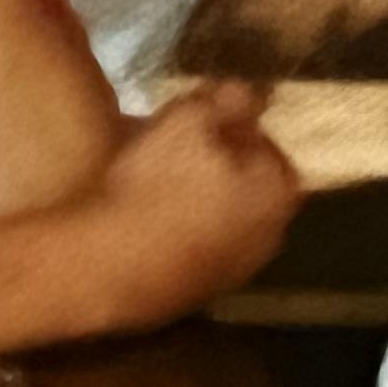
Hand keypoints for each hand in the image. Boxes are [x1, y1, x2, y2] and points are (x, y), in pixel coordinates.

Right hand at [88, 84, 300, 323]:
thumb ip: (228, 99)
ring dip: (199, 201)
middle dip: (220, 166)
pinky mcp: (200, 293)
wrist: (109, 269)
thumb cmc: (155, 186)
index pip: (270, 149)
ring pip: (222, 220)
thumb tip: (252, 92)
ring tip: (155, 182)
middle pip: (249, 187)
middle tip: (177, 148)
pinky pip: (196, 248)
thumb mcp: (189, 120)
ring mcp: (235, 272)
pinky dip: (180, 233)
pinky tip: (144, 221)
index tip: (202, 122)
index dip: (238, 130)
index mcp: (277, 194)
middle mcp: (269, 238)